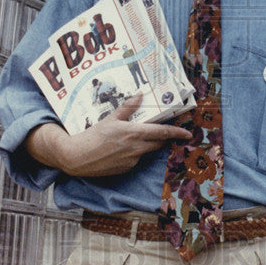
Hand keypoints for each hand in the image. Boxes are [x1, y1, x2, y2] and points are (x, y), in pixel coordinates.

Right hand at [25, 96, 192, 177]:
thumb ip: (127, 107)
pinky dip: (133, 153)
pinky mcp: (125, 169)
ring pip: (146, 151)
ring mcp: (131, 160)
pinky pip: (135, 159)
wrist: (77, 157)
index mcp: (134, 133)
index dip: (177, 133)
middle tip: (166, 132)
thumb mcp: (110, 118)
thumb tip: (140, 95)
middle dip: (163, 138)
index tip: (188, 133)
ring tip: (132, 137)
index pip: (162, 133)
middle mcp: (136, 148)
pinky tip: (121, 148)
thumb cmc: (92, 135)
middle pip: (158, 143)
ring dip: (145, 144)